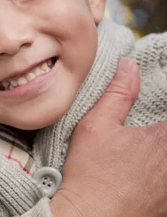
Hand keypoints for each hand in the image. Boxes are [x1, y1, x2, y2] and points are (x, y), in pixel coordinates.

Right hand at [51, 58, 166, 216]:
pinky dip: (158, 175)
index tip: (152, 118)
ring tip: (139, 155)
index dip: (161, 110)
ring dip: (158, 152)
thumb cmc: (91, 173)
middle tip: (140, 135)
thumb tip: (129, 66)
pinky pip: (165, 184)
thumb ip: (118, 93)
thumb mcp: (96, 125)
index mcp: (163, 138)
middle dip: (158, 131)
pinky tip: (144, 174)